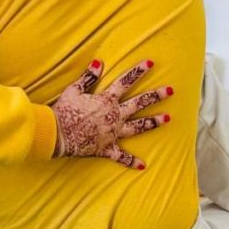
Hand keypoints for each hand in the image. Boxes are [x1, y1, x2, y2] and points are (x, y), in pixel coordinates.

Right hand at [51, 59, 172, 168]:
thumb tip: (99, 62)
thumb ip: (88, 77)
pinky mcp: (107, 148)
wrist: (58, 134)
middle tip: (170, 90)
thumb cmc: (64, 111)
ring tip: (168, 118)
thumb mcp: (74, 90)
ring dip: (153, 122)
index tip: (150, 63)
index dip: (137, 71)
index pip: (125, 82)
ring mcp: (113, 132)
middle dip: (155, 96)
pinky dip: (131, 162)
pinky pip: (121, 156)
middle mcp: (114, 115)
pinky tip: (142, 165)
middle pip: (138, 103)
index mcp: (106, 100)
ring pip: (138, 127)